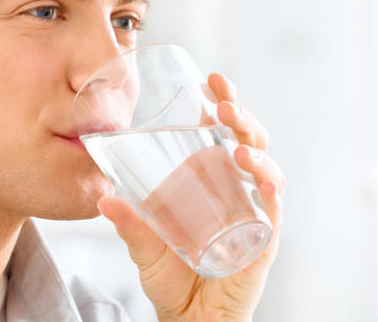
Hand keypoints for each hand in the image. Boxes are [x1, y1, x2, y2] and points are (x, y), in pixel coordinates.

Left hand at [97, 73, 285, 321]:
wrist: (188, 317)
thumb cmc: (171, 276)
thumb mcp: (144, 244)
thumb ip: (128, 222)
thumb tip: (103, 197)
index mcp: (211, 179)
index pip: (223, 132)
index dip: (223, 103)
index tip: (211, 79)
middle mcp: (236, 189)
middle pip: (249, 142)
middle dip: (242, 117)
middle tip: (225, 102)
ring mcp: (252, 212)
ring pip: (267, 170)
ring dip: (255, 152)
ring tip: (236, 143)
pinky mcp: (263, 240)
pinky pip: (274, 213)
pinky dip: (271, 195)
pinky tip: (264, 182)